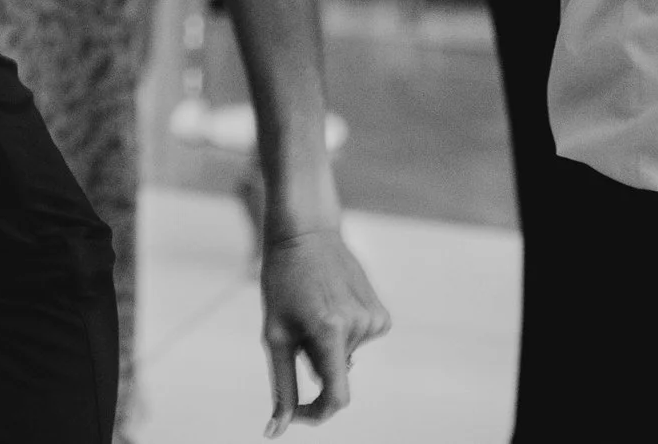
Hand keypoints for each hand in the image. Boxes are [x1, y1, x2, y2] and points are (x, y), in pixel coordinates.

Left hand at [259, 227, 387, 435]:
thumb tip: (277, 430)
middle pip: (333, 374)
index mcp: (329, 330)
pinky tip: (332, 304)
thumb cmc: (281, 283)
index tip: (299, 415)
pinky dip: (343, 335)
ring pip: (345, 358)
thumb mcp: (274, 334)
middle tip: (297, 325)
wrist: (306, 233)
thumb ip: (281, 385)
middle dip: (312, 363)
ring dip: (326, 346)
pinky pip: (358, 342)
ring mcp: (375, 320)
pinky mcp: (382, 315)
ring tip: (314, 308)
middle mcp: (359, 326)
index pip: (336, 397)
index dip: (317, 413)